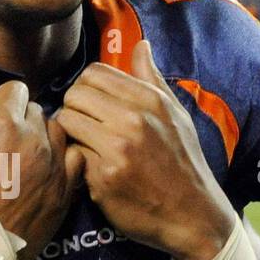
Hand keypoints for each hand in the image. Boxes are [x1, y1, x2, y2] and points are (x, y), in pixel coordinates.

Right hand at [0, 56, 83, 259]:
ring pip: (59, 134)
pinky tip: (46, 173)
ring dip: (45, 139)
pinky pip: (76, 162)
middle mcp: (36, 140)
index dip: (0, 104)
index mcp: (4, 123)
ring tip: (24, 159)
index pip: (15, 91)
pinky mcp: (66, 195)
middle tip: (2, 145)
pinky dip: (64, 163)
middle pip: (37, 112)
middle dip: (21, 121)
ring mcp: (55, 169)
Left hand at [56, 40, 235, 259]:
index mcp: (150, 99)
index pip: (94, 73)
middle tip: (85, 126)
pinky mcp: (103, 178)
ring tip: (86, 145)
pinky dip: (77, 160)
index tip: (93, 105)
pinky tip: (92, 168)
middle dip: (74, 108)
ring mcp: (117, 149)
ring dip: (70, 133)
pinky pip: (72, 154)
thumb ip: (152, 79)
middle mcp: (133, 120)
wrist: (194, 214)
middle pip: (74, 94)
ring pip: (66, 122)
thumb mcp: (176, 114)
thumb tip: (141, 45)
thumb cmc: (183, 161)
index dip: (87, 87)